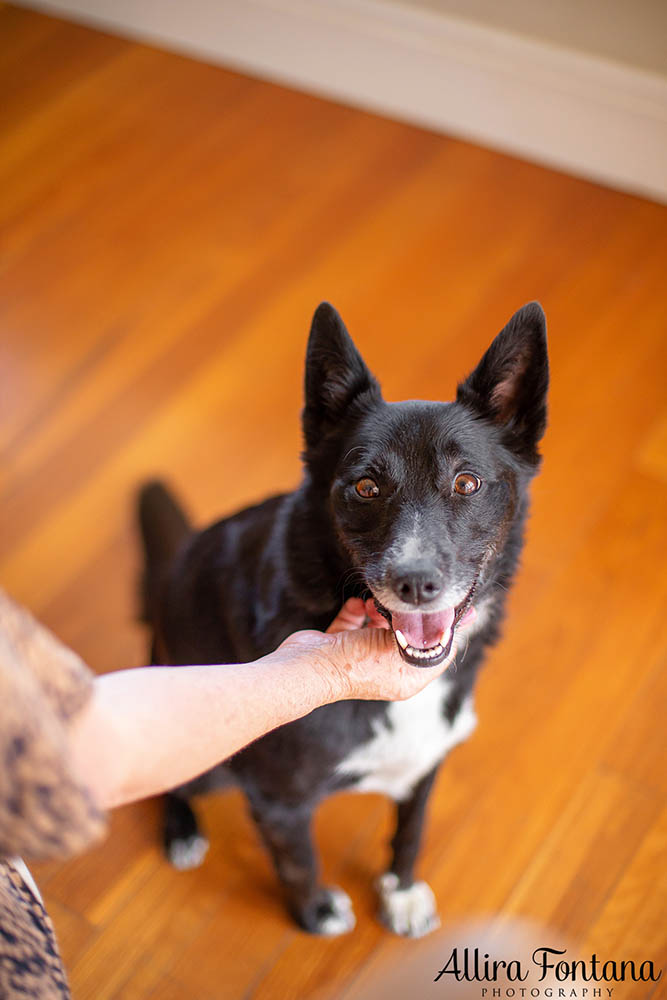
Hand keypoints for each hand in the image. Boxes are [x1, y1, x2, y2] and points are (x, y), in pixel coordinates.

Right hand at [278, 598, 474, 702]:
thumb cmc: (357, 663)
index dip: (445, 629)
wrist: (309, 667)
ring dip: (381, 610)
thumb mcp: (401, 651)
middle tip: (412, 598)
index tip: (454, 606)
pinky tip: (358, 603)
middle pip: (408, 636)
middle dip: (408, 615)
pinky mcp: (341, 643)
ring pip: (381, 626)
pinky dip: (358, 610)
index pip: (436, 652)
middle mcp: (386, 670)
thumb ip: (431, 637)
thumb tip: (463, 622)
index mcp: (406, 679)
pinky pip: (356, 621)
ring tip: (378, 601)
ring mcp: (362, 656)